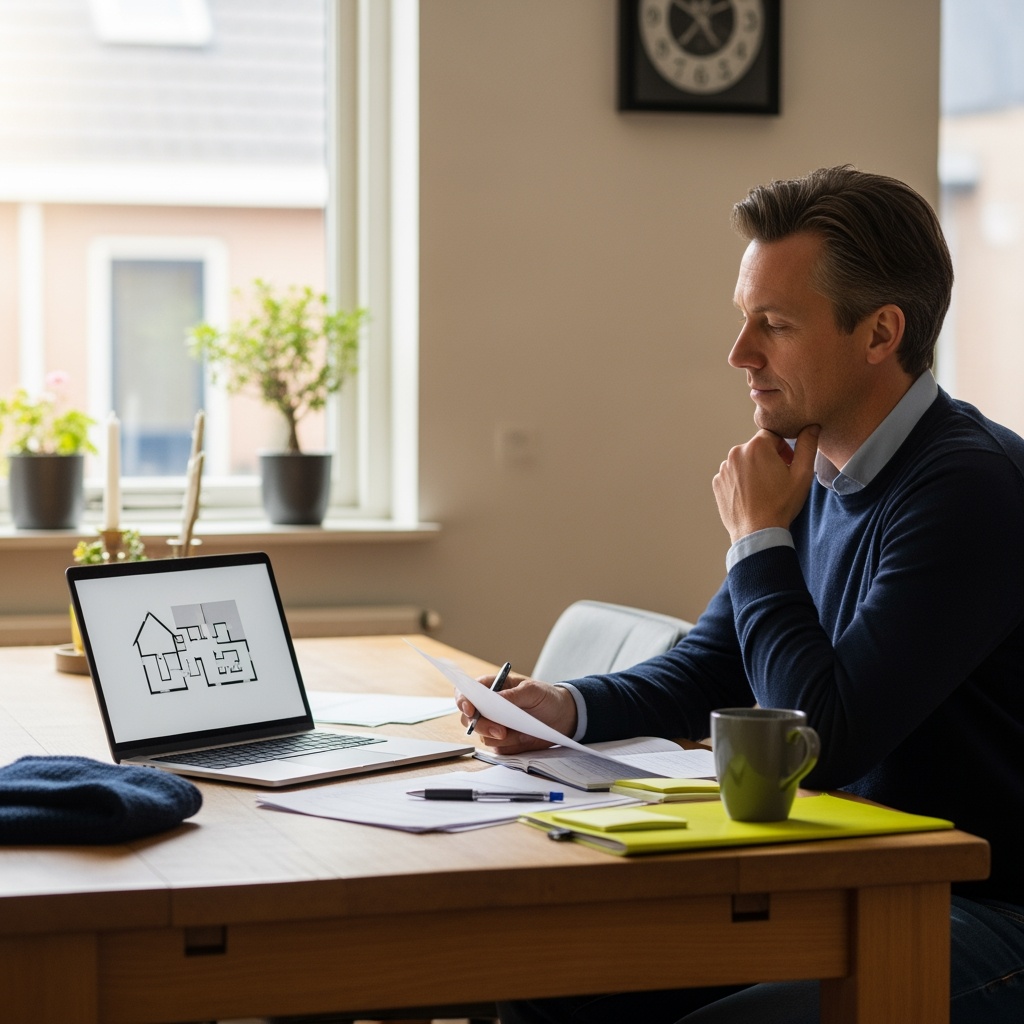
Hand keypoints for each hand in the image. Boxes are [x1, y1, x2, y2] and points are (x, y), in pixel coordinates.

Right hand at [456, 674, 577, 755]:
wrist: (563, 717)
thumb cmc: (546, 697)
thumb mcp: (533, 691)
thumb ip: (512, 695)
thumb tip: (493, 699)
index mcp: (492, 688)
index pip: (467, 692)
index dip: (463, 700)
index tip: (470, 709)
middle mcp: (488, 708)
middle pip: (469, 718)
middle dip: (481, 725)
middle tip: (500, 730)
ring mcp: (494, 726)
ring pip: (481, 735)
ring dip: (495, 737)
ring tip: (513, 733)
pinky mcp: (503, 742)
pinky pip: (496, 748)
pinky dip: (506, 746)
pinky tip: (520, 739)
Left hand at [713, 423, 819, 542]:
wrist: (757, 532)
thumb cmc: (781, 504)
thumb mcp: (802, 474)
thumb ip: (807, 446)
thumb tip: (811, 426)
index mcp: (756, 446)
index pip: (772, 435)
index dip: (783, 448)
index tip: (788, 464)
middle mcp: (736, 453)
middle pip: (757, 448)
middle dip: (769, 458)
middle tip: (778, 478)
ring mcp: (724, 468)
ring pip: (744, 461)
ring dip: (754, 469)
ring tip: (764, 489)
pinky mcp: (717, 482)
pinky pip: (732, 475)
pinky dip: (742, 481)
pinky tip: (752, 495)